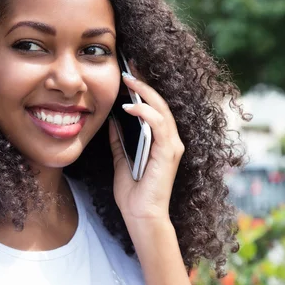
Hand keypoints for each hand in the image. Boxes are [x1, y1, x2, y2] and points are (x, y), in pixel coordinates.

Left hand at [109, 71, 184, 223]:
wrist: (140, 216)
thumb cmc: (133, 193)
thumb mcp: (121, 160)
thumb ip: (119, 140)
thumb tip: (111, 120)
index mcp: (161, 141)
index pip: (154, 108)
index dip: (143, 89)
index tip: (128, 73)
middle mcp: (171, 140)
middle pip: (160, 103)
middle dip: (144, 83)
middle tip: (128, 67)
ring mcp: (172, 145)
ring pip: (162, 110)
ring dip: (144, 92)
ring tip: (128, 78)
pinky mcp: (169, 152)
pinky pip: (159, 125)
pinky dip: (145, 112)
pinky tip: (129, 105)